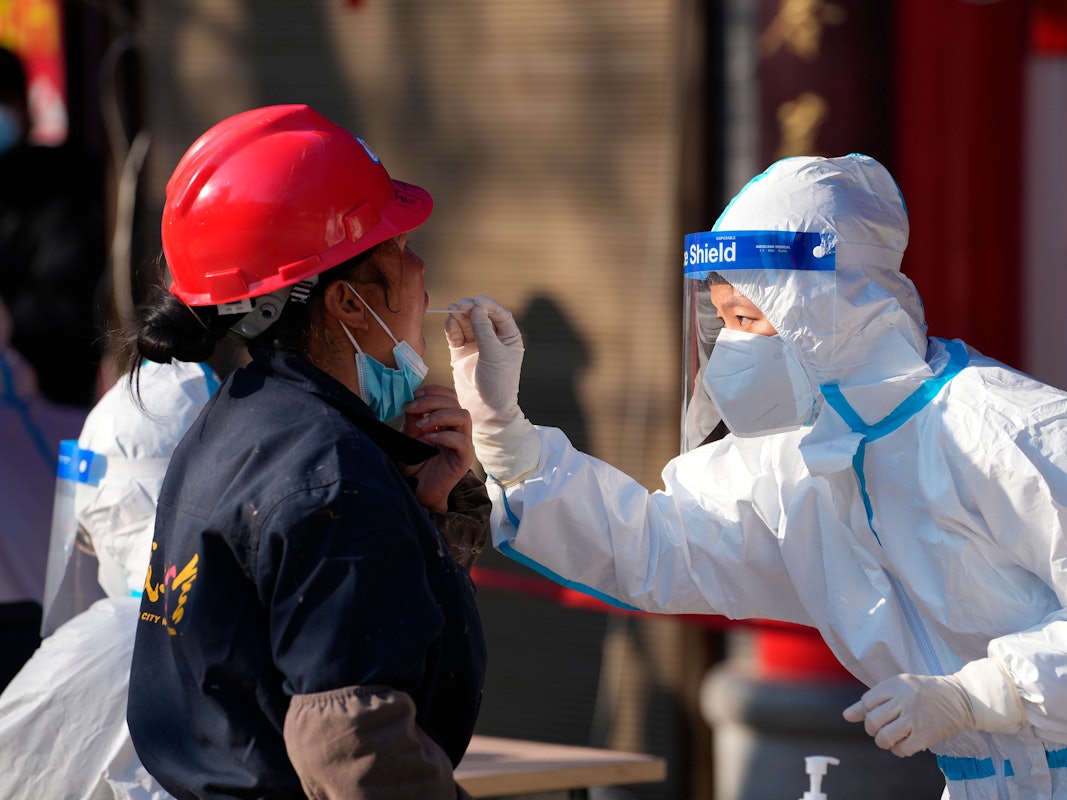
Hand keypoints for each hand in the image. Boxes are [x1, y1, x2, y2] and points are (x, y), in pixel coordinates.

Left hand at [401, 384, 473, 512]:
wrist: (419, 491)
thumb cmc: (416, 465)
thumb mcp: (410, 437)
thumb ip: (413, 419)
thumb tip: (411, 399)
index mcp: (447, 421)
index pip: (449, 395)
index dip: (433, 391)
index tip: (413, 395)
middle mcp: (458, 429)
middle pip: (455, 402)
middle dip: (431, 400)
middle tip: (412, 407)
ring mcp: (463, 443)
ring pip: (463, 416)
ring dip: (440, 415)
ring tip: (421, 424)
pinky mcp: (464, 458)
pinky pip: (462, 441)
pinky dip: (445, 435)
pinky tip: (428, 438)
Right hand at [444, 296, 540, 483]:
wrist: (486, 411)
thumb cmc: (498, 384)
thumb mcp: (494, 355)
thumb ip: (484, 331)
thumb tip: (477, 308)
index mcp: (509, 338)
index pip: (499, 314)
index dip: (487, 305)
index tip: (476, 301)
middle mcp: (493, 339)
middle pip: (480, 316)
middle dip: (470, 309)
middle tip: (459, 305)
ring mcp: (476, 346)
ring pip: (466, 324)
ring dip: (459, 316)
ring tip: (452, 311)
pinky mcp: (461, 354)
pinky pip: (455, 335)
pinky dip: (451, 327)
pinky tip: (449, 322)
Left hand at [842, 659, 1024, 756]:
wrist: (960, 698)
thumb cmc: (924, 692)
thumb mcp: (898, 687)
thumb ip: (872, 700)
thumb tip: (847, 716)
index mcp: (895, 685)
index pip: (867, 702)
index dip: (865, 712)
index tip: (874, 714)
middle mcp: (904, 700)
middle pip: (873, 721)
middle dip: (872, 729)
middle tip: (879, 729)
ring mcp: (915, 718)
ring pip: (885, 737)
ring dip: (883, 742)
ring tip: (890, 738)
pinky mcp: (926, 734)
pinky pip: (902, 749)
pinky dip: (898, 750)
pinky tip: (903, 745)